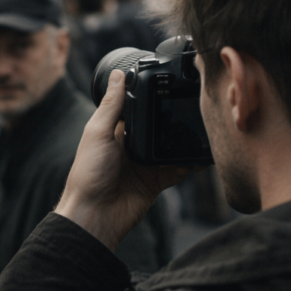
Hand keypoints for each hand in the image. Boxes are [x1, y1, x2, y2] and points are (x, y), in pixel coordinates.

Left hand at [56, 70, 192, 249]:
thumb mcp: (97, 133)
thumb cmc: (88, 174)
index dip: (150, 97)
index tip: (169, 82)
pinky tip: (199, 157)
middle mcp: (131, 145)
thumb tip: (117, 75)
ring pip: (171, 147)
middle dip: (173, 119)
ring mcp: (145, 164)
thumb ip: (111, 105)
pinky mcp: (156, 182)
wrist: (95, 215)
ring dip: (184, 141)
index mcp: (115, 131)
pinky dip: (189, 164)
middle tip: (193, 106)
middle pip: (158, 127)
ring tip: (203, 129)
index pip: (137, 109)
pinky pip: (178, 170)